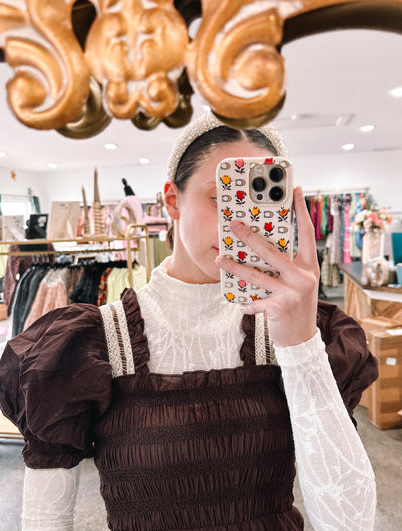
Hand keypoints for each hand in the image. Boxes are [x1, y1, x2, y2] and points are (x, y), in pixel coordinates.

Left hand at [216, 186, 318, 347]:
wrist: (301, 339)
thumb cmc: (295, 306)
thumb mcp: (298, 282)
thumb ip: (286, 266)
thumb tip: (261, 247)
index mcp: (309, 266)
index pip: (306, 233)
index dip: (301, 211)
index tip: (295, 191)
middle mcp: (303, 277)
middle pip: (272, 251)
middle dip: (250, 237)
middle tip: (234, 224)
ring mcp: (293, 292)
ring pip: (258, 275)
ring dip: (235, 267)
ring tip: (220, 260)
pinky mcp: (280, 307)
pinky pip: (256, 301)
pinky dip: (245, 302)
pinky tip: (238, 302)